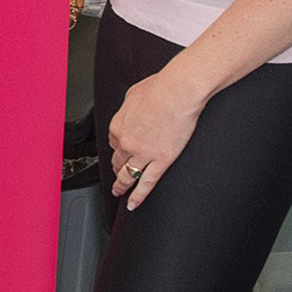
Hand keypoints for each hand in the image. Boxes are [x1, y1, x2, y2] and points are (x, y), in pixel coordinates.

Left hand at [106, 71, 205, 209]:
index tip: (120, 151)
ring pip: (128, 175)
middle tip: (116, 175)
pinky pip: (147, 183)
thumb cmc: (160, 88)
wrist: (178, 92)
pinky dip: (138, 196)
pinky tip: (133, 203)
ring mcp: (143, 153)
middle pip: (117, 160)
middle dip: (116, 168)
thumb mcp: (133, 94)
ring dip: (121, 185)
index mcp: (117, 125)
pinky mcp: (161, 161)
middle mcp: (126, 142)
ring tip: (119, 192)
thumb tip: (131, 111)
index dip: (117, 147)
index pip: (113, 142)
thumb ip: (128, 107)